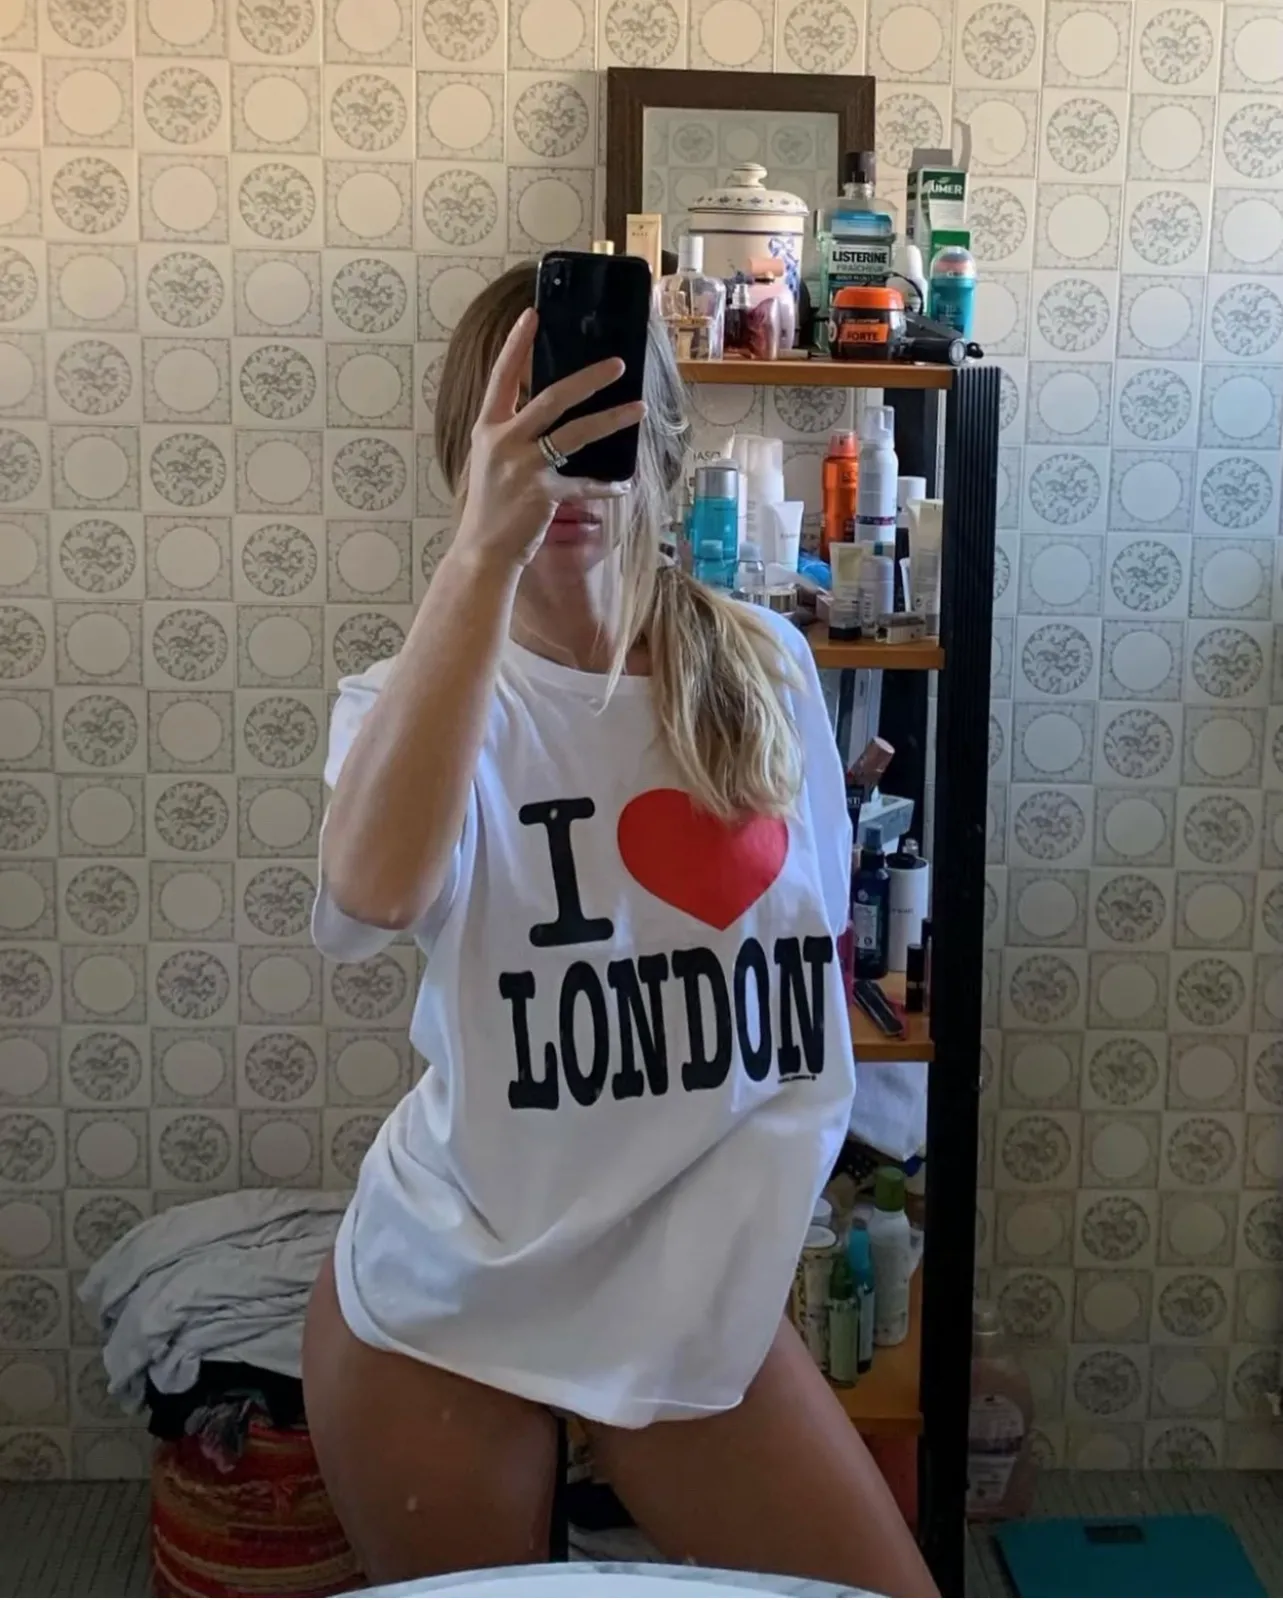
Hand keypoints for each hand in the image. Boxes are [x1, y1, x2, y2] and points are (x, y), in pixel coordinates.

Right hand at [456, 308, 646, 566]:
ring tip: (640, 408)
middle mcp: (504, 441)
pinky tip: (624, 484)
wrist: (482, 550)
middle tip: (617, 364)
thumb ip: (515, 434)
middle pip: (551, 398)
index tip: (534, 314)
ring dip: (612, 419)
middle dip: (588, 379)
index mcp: (488, 428)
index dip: (517, 344)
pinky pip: (584, 483)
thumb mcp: (492, 460)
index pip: (502, 377)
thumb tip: (552, 412)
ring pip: (576, 434)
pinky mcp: (543, 494)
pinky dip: (606, 485)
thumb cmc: (490, 505)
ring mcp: (524, 467)